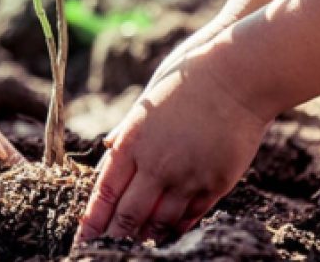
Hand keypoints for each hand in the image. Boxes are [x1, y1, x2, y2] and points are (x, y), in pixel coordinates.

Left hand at [75, 50, 270, 242]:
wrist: (236, 75)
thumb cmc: (186, 81)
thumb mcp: (145, 104)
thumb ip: (127, 134)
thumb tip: (109, 155)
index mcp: (132, 142)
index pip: (105, 193)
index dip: (93, 221)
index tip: (83, 238)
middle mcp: (156, 164)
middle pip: (129, 215)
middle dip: (115, 237)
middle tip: (105, 251)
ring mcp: (187, 176)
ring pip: (160, 221)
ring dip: (146, 235)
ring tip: (137, 246)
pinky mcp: (215, 182)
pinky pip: (191, 215)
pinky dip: (177, 226)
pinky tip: (169, 232)